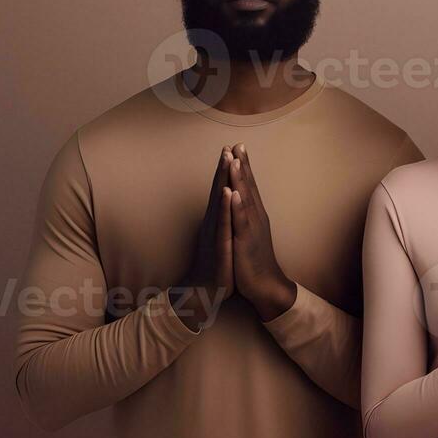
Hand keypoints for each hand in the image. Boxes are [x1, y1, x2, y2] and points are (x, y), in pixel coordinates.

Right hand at [171, 147, 236, 330]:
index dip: (226, 170)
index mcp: (217, 220)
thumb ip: (220, 222)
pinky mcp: (219, 244)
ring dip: (223, 179)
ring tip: (227, 159)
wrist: (206, 291)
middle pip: (218, 189)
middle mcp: (214, 222)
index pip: (222, 190)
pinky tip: (228, 192)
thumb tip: (222, 207)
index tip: (231, 149)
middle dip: (224, 167)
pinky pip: (223, 222)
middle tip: (228, 145)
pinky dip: (225, 206)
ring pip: (219, 201)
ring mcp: (215, 231)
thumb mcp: (220, 239)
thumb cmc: (215, 264)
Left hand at [227, 142, 297, 321]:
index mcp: (254, 214)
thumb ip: (246, 217)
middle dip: (242, 164)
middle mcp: (256, 217)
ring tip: (235, 160)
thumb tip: (241, 202)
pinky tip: (234, 193)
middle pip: (248, 186)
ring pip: (245, 199)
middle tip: (237, 144)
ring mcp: (251, 228)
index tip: (237, 147)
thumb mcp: (249, 233)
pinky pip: (241, 221)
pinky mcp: (246, 241)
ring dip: (240, 179)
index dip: (243, 166)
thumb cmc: (254, 260)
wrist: (265, 284)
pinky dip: (238, 206)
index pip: (248, 185)